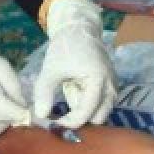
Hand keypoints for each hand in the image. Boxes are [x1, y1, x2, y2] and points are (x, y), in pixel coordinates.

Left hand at [35, 0, 115, 128]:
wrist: (79, 30)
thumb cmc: (65, 48)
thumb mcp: (51, 70)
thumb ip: (44, 93)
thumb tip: (40, 115)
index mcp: (98, 81)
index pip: (86, 113)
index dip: (69, 122)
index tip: (54, 124)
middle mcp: (110, 87)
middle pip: (98, 118)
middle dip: (80, 120)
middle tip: (60, 116)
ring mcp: (113, 87)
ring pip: (100, 112)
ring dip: (84, 112)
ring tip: (67, 101)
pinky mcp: (110, 86)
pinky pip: (101, 104)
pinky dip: (88, 104)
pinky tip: (74, 93)